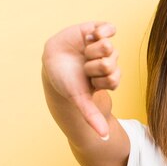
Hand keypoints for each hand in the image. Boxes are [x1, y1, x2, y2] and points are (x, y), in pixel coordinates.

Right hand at [41, 21, 119, 138]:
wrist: (52, 62)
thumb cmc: (67, 83)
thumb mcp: (79, 99)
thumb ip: (92, 116)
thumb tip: (104, 138)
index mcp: (110, 78)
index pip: (114, 79)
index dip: (98, 79)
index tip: (88, 81)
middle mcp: (110, 62)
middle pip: (111, 62)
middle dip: (93, 65)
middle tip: (84, 66)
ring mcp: (105, 46)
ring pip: (108, 46)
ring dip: (92, 50)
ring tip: (83, 52)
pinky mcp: (98, 31)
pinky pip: (109, 27)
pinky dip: (102, 30)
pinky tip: (92, 35)